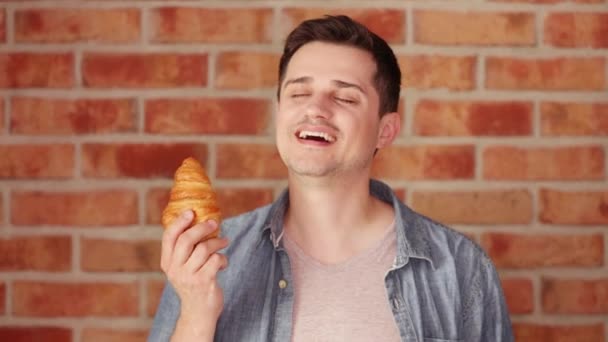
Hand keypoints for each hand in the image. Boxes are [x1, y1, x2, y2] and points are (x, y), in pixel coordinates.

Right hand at [160, 210, 228, 336]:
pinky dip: (223, 258)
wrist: (198, 312)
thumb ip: (185, 249)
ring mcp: (188, 277)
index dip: (179, 222)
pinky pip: (216, 260)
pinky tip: (223, 263)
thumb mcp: (183, 267)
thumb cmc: (193, 284)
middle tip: (214, 222)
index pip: (169, 237)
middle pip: (186, 240)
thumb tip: (200, 221)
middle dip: (202, 227)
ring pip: (204, 248)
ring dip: (217, 242)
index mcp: (167, 262)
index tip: (190, 212)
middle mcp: (175, 269)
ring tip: (224, 242)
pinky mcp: (203, 282)